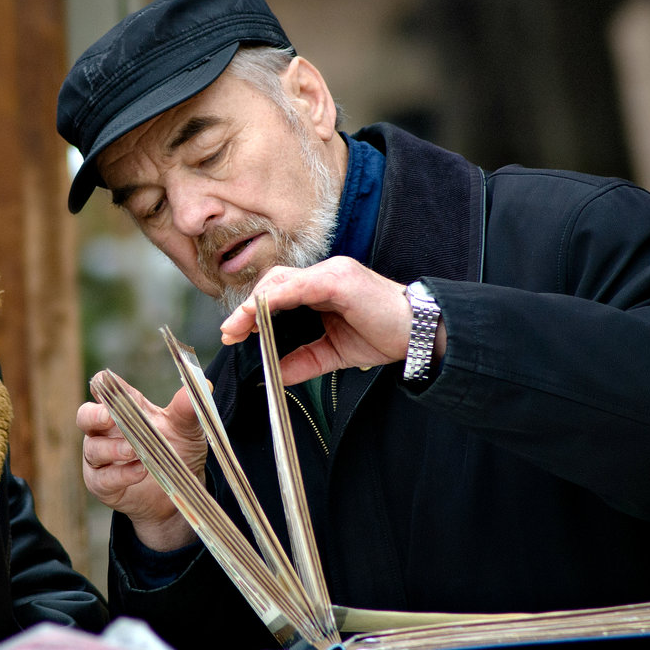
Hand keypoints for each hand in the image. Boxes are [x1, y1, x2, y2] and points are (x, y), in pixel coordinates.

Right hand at [79, 371, 207, 550]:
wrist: (177, 494)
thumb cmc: (177, 452)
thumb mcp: (187, 430)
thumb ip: (188, 409)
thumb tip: (205, 384)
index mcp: (124, 409)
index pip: (104, 389)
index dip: (103, 384)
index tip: (110, 383)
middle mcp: (105, 431)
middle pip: (85, 415)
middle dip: (94, 415)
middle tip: (109, 416)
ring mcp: (100, 458)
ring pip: (93, 448)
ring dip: (113, 448)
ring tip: (134, 451)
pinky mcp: (101, 483)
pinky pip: (102, 477)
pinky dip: (120, 474)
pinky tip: (140, 471)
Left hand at [219, 256, 446, 385]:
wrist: (421, 335)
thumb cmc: (384, 336)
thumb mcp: (333, 354)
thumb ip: (303, 361)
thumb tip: (273, 376)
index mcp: (322, 287)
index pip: (277, 291)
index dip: (252, 310)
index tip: (234, 334)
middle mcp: (324, 274)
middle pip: (272, 282)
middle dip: (246, 308)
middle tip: (229, 333)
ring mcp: (332, 273)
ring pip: (280, 281)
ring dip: (254, 304)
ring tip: (238, 327)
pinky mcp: (339, 280)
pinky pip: (299, 286)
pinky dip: (276, 299)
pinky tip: (261, 315)